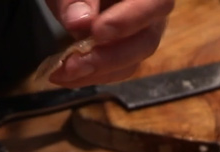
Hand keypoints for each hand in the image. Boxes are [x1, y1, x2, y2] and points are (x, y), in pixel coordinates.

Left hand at [46, 0, 173, 86]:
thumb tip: (79, 21)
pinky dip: (87, 76)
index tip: (98, 31)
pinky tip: (63, 75)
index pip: (156, 3)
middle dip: (108, 57)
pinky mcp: (124, 53)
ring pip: (131, 63)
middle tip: (74, 63)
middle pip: (147, 41)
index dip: (131, 19)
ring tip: (62, 72)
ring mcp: (141, 35)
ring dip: (94, 72)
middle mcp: (152, 11)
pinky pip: (114, 72)